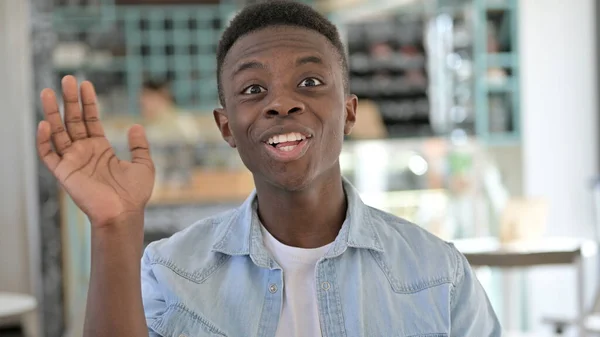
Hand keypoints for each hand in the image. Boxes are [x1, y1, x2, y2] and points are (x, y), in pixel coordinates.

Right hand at [37, 76, 154, 227]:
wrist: (124, 213)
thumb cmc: (135, 194)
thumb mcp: (144, 165)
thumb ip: (140, 145)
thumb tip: (135, 125)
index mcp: (100, 149)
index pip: (90, 119)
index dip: (88, 102)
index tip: (86, 84)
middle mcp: (84, 152)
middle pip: (72, 120)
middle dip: (69, 100)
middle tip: (67, 78)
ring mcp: (72, 161)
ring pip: (57, 132)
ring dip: (51, 112)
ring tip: (47, 92)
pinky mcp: (64, 173)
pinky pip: (48, 155)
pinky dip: (44, 140)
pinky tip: (45, 124)